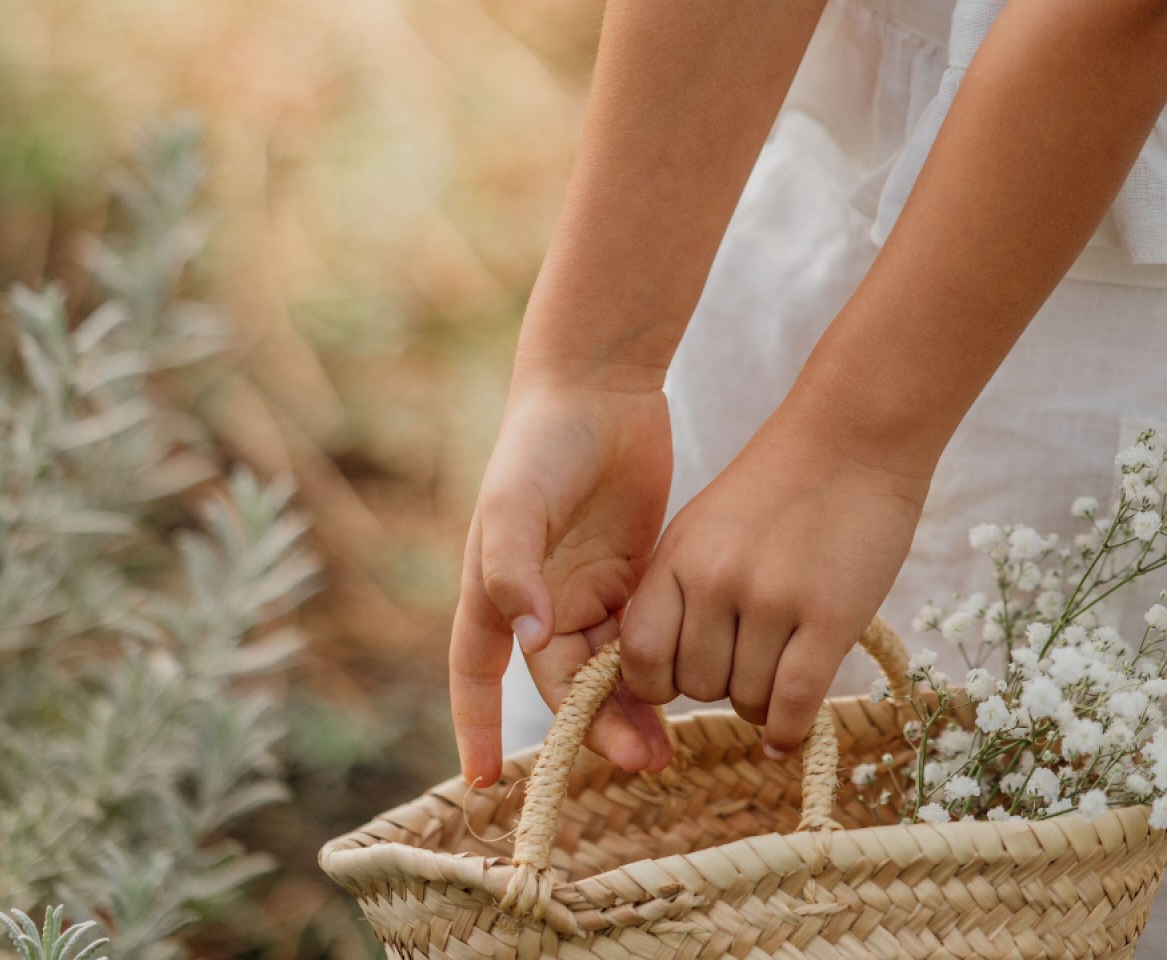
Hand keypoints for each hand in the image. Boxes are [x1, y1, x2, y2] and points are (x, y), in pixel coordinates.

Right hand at [450, 377, 676, 784]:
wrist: (601, 385)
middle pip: (562, 683)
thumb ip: (513, 568)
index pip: (478, 673)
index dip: (477, 727)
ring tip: (665, 748)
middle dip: (594, 728)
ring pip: (607, 670)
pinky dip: (659, 668)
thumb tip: (528, 637)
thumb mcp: (517, 500)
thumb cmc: (543, 440)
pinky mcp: (636, 573)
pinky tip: (689, 693)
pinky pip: (644, 635)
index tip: (486, 782)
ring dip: (631, 710)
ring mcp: (589, 588)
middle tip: (641, 759)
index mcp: (495, 587)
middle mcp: (540, 599)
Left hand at [620, 404, 927, 753]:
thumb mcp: (708, 524)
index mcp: (678, 554)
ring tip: (784, 669)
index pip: (640, 657)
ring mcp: (772, 599)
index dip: (659, 683)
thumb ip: (682, 589)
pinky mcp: (829, 617)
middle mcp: (716, 580)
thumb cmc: (784, 481)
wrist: (857, 433)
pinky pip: (792, 705)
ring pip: (748, 700)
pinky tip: (790, 731)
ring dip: (763, 701)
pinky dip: (788, 731)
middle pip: (697, 687)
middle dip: (722, 685)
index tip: (685, 678)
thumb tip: (665, 675)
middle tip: (752, 657)